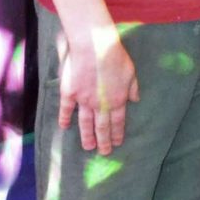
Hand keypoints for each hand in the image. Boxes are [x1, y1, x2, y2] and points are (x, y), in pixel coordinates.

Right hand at [57, 22, 138, 155]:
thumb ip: (133, 88)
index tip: (116, 144)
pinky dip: (65, 119)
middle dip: (103, 141)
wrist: (93, 46)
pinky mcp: (69, 94)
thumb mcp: (130, 72)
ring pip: (85, 123)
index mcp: (117, 100)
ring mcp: (83, 101)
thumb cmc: (114, 56)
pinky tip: (64, 127)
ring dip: (87, 136)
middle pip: (102, 127)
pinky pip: (66, 110)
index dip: (117, 134)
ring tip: (88, 147)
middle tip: (103, 153)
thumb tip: (135, 99)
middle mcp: (100, 105)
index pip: (117, 122)